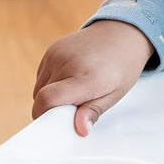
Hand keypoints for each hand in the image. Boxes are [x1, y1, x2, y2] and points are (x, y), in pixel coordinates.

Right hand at [32, 20, 155, 135]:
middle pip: (41, 97)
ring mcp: (57, 53)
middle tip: (74, 106)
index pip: (48, 99)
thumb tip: (80, 130)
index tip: (56, 124)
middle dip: (52, 108)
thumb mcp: (115, 94)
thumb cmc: (122, 66)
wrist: (124, 33)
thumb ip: (94, 111)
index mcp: (86, 77)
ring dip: (50, 95)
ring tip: (74, 89)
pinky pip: (41, 75)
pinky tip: (70, 77)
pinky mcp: (52, 49)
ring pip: (39, 88)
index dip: (45, 116)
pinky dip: (50, 82)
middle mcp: (67, 63)